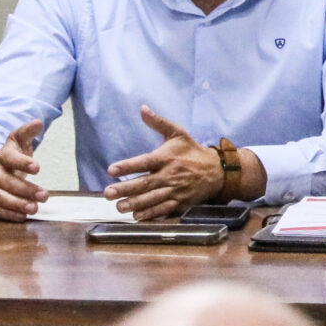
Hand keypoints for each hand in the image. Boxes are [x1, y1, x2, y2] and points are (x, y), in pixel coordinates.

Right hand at [0, 119, 48, 221]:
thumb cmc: (8, 157)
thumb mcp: (17, 142)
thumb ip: (27, 132)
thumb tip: (38, 122)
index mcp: (2, 157)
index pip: (10, 159)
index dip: (23, 163)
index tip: (38, 167)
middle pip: (8, 183)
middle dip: (26, 190)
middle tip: (45, 195)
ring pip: (2, 199)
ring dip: (19, 205)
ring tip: (35, 208)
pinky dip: (10, 215)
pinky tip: (24, 217)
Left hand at [104, 106, 226, 220]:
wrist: (217, 170)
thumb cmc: (192, 151)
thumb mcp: (177, 133)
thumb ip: (158, 122)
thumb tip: (142, 108)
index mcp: (167, 157)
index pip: (144, 162)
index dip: (128, 166)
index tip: (111, 170)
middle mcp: (170, 175)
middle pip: (145, 183)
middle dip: (126, 189)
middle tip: (108, 193)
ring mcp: (176, 190)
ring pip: (152, 199)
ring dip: (135, 204)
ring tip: (119, 207)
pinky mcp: (180, 202)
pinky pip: (164, 209)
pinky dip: (151, 214)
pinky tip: (138, 216)